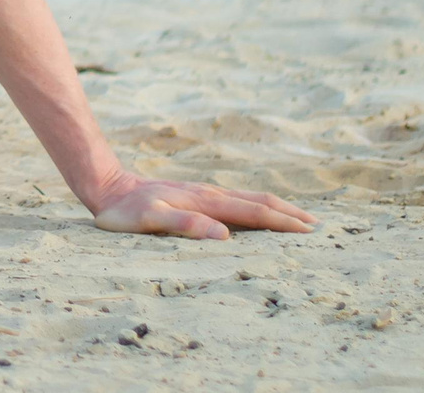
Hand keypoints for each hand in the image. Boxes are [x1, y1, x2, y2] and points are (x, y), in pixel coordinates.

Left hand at [84, 172, 317, 238]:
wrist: (105, 187)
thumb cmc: (125, 210)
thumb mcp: (149, 219)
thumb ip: (185, 225)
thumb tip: (225, 236)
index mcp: (205, 201)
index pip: (253, 211)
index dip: (282, 221)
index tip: (309, 231)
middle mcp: (209, 194)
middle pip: (257, 202)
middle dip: (288, 214)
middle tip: (317, 227)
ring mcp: (202, 193)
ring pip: (247, 198)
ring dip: (275, 207)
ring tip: (297, 218)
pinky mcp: (194, 196)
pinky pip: (233, 200)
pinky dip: (255, 206)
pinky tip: (256, 213)